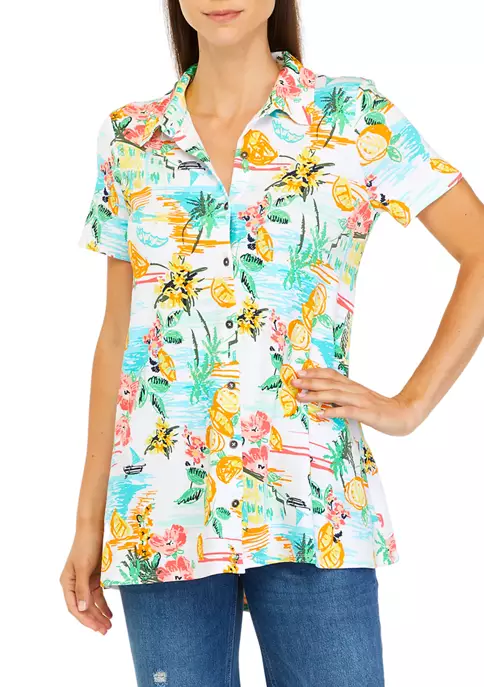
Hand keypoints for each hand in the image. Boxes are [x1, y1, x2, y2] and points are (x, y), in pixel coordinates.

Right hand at [59, 524, 112, 634]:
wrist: (94, 527)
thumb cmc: (86, 545)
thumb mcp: (84, 568)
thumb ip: (83, 589)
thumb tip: (82, 609)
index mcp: (67, 583)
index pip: (75, 607)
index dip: (85, 619)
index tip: (96, 628)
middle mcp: (74, 583)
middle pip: (83, 607)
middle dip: (94, 619)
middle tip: (105, 630)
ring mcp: (84, 580)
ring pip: (91, 602)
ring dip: (99, 613)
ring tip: (109, 625)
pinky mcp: (93, 576)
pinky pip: (97, 594)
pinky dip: (103, 604)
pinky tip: (110, 612)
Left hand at [291, 367, 423, 436]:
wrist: (405, 414)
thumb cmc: (381, 409)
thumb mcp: (361, 400)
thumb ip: (345, 397)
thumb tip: (325, 399)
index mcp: (353, 386)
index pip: (332, 375)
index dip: (315, 373)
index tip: (299, 373)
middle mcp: (356, 390)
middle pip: (330, 383)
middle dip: (310, 382)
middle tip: (293, 381)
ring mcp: (361, 401)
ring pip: (335, 395)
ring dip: (316, 395)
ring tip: (300, 396)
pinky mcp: (367, 413)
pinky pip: (348, 412)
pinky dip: (333, 412)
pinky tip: (321, 414)